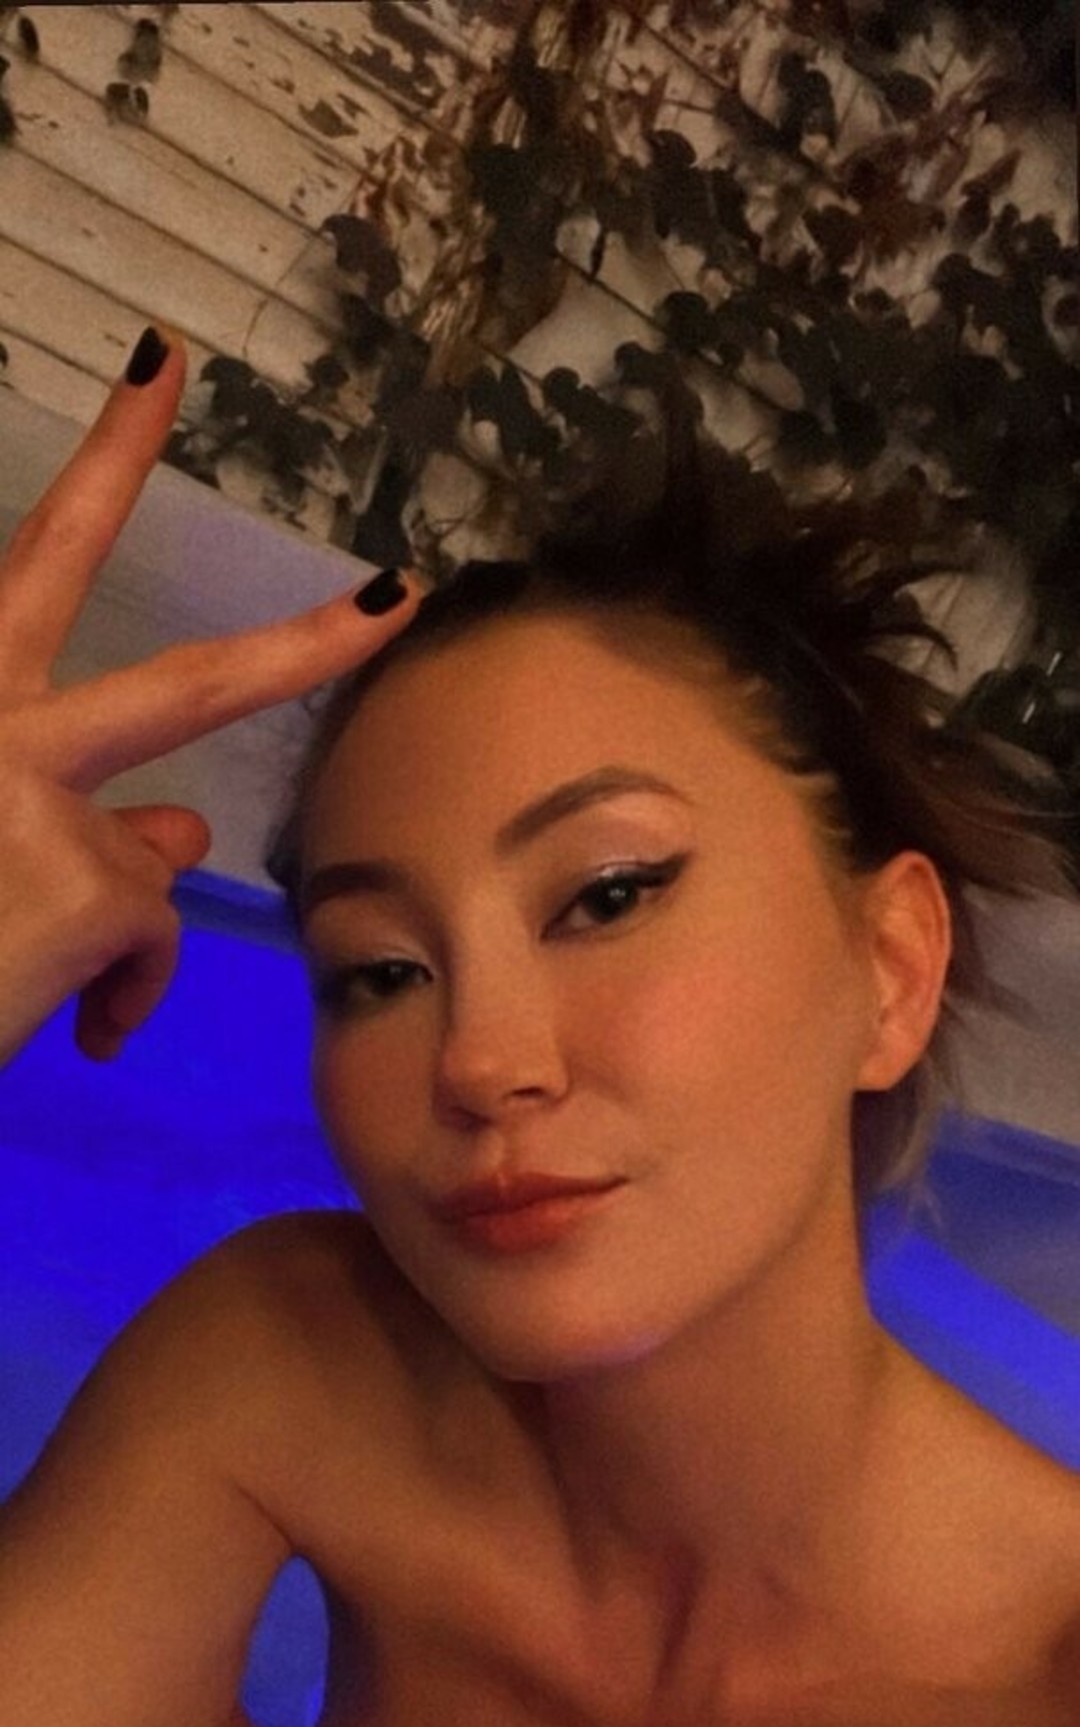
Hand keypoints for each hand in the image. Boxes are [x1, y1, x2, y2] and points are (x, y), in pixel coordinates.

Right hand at [0, 325, 423, 1064]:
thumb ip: (71, 816)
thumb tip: (186, 824)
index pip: (40, 565)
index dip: (110, 466)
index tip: (150, 365)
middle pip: (170, 666)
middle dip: (205, 544)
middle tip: (178, 369)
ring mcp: (44, 796)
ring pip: (154, 858)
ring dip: (123, 928)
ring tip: (62, 982)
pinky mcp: (89, 885)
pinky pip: (153, 942)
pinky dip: (126, 995)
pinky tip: (78, 1034)